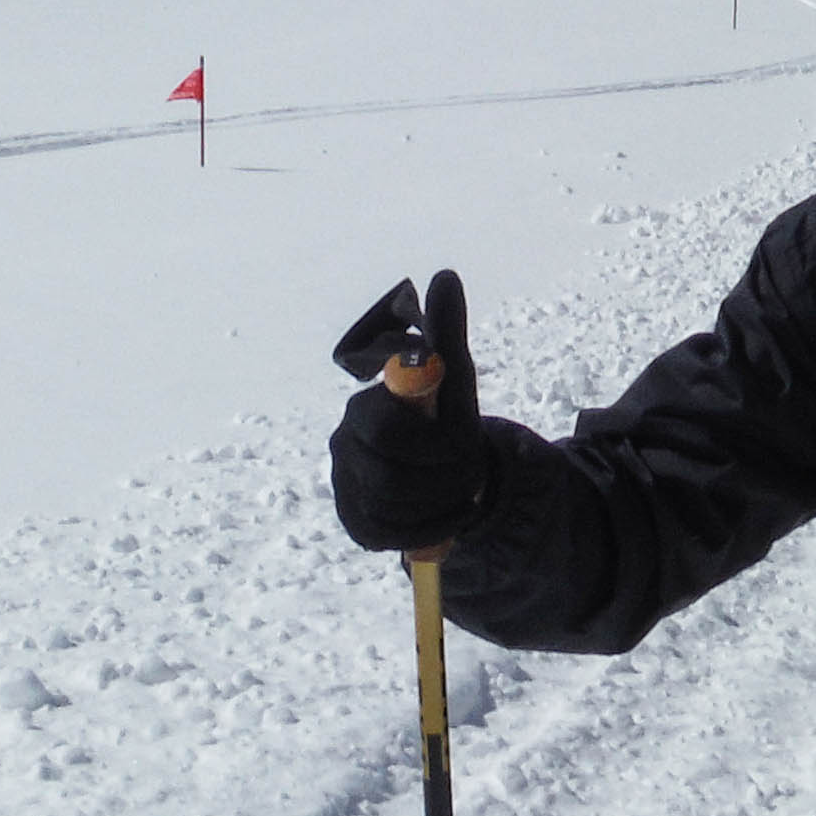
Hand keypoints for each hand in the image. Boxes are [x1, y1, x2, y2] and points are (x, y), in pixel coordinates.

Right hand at [329, 270, 496, 552]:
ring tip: (463, 490)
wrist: (444, 470)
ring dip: (442, 503)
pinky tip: (450, 515)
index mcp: (365, 410)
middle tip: (469, 470)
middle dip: (440, 477)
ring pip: (394, 510)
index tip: (463, 438)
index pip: (386, 428)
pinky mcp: (359, 525)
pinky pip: (392, 538)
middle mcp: (345, 448)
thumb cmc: (444, 418)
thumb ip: (446, 334)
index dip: (431, 441)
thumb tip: (445, 277)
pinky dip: (431, 529)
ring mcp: (348, 489)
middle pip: (390, 478)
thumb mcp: (454, 379)